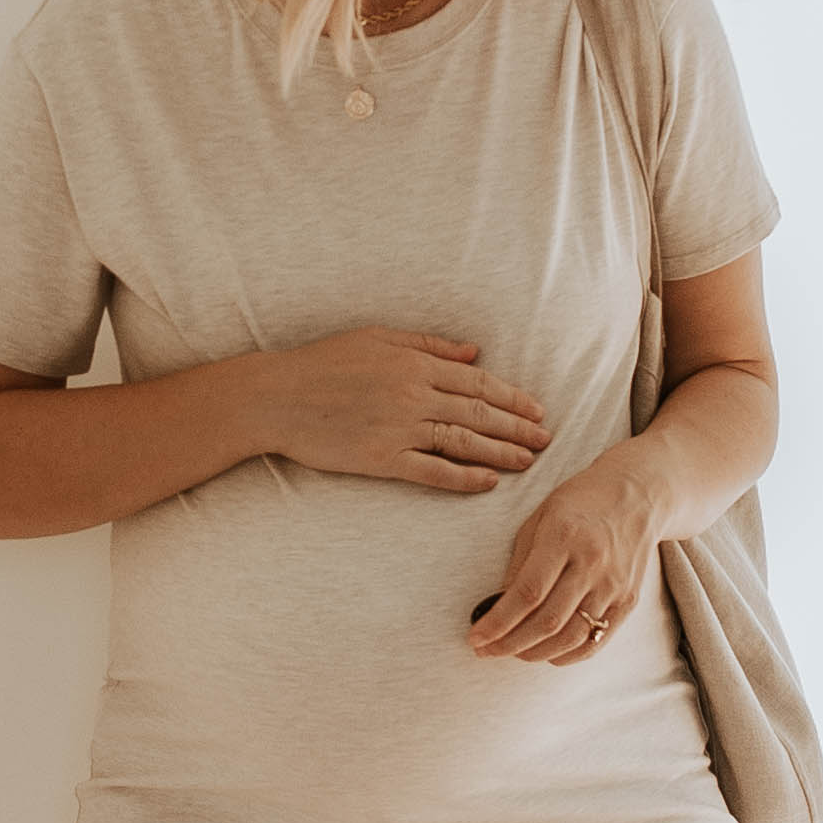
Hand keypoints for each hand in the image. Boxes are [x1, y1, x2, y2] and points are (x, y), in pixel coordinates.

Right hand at [260, 330, 550, 492]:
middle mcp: (413, 395)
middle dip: (518, 428)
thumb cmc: (322, 363)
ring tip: (529, 462)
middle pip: (479, 412)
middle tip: (547, 440)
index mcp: (414, 363)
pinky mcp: (381, 459)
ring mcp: (398, 428)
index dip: (512, 397)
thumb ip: (428, 345)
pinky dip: (463, 478)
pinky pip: (433, 471)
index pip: (477, 381)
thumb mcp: (377, 338)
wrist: (276, 397)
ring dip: (501, 453)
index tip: (537, 410)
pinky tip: (488, 484)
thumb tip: (474, 352)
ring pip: (463, 442)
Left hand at [469, 452, 659, 660]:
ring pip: (571, 637)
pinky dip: (568, 655)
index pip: (527, 593)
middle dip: (510, 644)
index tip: (476, 637)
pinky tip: (546, 653)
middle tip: (486, 651)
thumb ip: (520, 563)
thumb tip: (498, 607)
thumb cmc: (581, 503)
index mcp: (564, 536)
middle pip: (548, 621)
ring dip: (536, 653)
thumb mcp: (540, 518)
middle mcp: (592, 563)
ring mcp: (614, 585)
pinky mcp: (628, 601)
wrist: (639, 495)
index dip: (498, 622)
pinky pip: (596, 640)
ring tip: (512, 652)